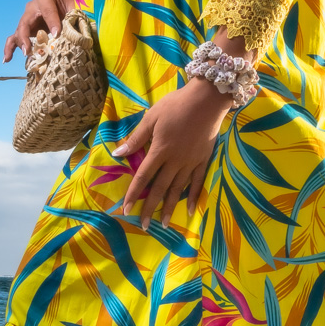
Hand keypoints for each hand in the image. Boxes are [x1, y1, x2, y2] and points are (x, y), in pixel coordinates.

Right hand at [3, 0, 74, 61]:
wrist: (69, 3)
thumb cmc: (73, 4)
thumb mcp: (75, 6)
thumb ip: (72, 16)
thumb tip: (63, 34)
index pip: (46, 10)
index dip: (51, 22)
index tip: (57, 34)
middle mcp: (32, 7)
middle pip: (26, 23)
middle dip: (26, 37)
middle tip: (29, 51)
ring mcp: (28, 19)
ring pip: (18, 32)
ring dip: (18, 45)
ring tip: (14, 56)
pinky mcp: (27, 29)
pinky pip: (15, 38)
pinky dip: (10, 48)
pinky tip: (7, 59)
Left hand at [114, 77, 230, 229]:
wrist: (206, 100)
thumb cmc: (176, 105)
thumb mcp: (152, 118)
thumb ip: (136, 138)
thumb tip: (117, 153)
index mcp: (160, 151)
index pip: (143, 177)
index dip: (134, 194)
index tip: (126, 209)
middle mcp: (175, 161)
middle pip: (160, 188)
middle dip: (150, 208)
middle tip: (144, 225)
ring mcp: (190, 162)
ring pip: (178, 190)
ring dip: (170, 208)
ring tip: (164, 224)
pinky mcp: (203, 160)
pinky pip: (197, 182)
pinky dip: (193, 197)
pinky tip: (190, 210)